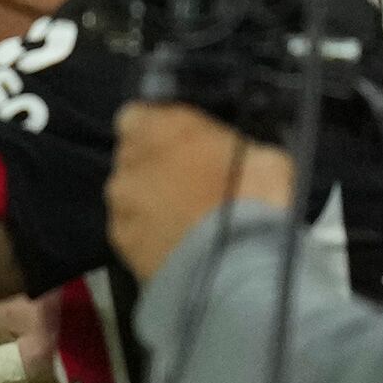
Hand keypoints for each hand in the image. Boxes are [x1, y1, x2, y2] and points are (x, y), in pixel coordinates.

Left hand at [108, 102, 290, 282]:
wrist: (234, 268)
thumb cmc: (253, 202)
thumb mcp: (262, 155)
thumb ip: (226, 145)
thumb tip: (231, 152)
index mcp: (160, 127)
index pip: (138, 114)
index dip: (158, 129)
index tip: (180, 143)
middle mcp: (130, 161)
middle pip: (134, 158)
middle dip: (156, 167)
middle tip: (190, 185)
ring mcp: (120, 204)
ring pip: (129, 196)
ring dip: (150, 202)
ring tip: (186, 221)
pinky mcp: (120, 242)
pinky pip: (132, 230)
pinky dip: (148, 234)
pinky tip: (177, 245)